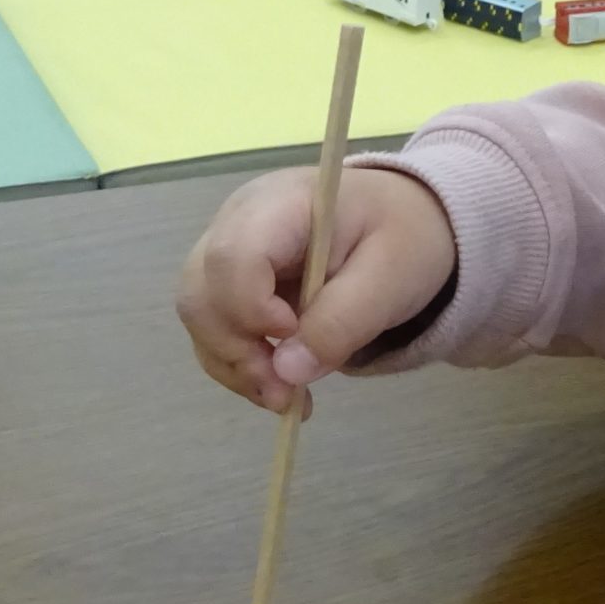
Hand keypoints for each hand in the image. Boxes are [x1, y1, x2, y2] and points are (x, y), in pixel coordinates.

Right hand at [176, 165, 454, 411]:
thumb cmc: (403, 238)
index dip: (252, 309)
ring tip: (289, 399)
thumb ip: (343, 321)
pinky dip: (241, 366)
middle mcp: (237, 223)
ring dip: (236, 368)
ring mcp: (227, 252)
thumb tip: (285, 373)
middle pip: (202, 293)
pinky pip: (215, 331)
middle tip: (286, 394)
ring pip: (201, 318)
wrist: (401, 223)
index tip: (293, 334)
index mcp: (281, 204)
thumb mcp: (392, 278)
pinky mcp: (230, 283)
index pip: (233, 257)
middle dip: (237, 352)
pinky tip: (282, 385)